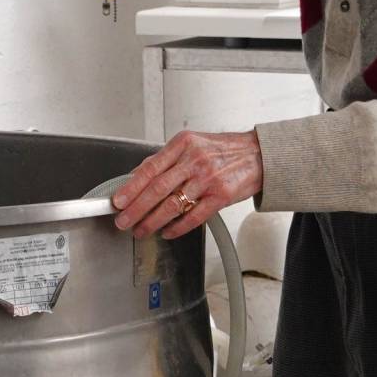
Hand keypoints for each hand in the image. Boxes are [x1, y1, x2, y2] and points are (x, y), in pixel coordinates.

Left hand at [113, 130, 263, 239]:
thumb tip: (138, 174)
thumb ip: (166, 158)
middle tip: (123, 221)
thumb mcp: (192, 144)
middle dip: (136, 208)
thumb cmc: (224, 150)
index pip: (150, 168)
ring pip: (173, 205)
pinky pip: (194, 217)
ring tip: (141, 230)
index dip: (131, 187)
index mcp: (183, 144)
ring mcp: (208, 179)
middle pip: (157, 188)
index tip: (118, 201)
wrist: (258, 155)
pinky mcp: (221, 196)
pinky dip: (177, 227)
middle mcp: (194, 160)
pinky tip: (167, 232)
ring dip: (153, 221)